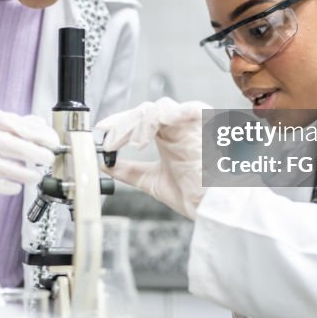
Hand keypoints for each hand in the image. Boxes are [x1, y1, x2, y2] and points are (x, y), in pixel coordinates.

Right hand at [0, 111, 57, 195]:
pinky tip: (16, 188)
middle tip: (48, 158)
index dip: (31, 131)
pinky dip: (0, 186)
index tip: (51, 140)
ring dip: (17, 172)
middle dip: (28, 150)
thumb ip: (16, 124)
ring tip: (36, 177)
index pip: (8, 122)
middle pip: (1, 142)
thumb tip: (41, 125)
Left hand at [95, 97, 209, 219]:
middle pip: (146, 110)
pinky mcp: (206, 129)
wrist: (213, 210)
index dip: (119, 122)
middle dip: (124, 125)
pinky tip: (158, 125)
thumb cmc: (194, 196)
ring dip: (142, 122)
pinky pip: (191, 108)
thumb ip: (130, 171)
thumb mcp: (152, 181)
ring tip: (135, 144)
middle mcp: (178, 128)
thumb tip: (106, 165)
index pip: (140, 118)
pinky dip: (172, 113)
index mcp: (167, 136)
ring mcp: (192, 126)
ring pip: (161, 108)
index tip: (102, 131)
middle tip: (112, 143)